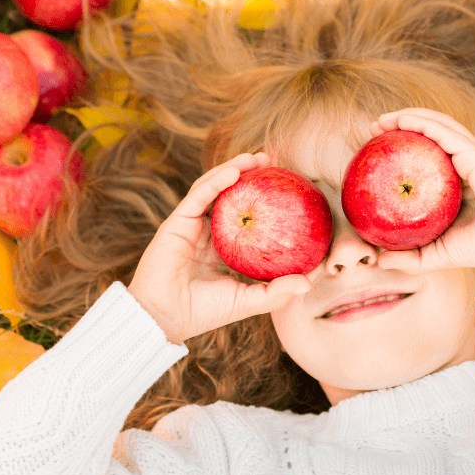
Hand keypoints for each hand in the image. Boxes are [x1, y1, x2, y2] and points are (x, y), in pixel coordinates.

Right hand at [127, 152, 311, 344]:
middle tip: (275, 163)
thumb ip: (277, 292)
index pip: (246, 217)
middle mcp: (207, 232)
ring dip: (235, 168)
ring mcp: (192, 225)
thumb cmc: (204, 312)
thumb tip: (309, 282)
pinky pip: (199, 195)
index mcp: (223, 248)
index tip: (287, 188)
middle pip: (231, 196)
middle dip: (251, 175)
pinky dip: (216, 180)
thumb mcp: (248, 300)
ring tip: (257, 157)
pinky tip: (235, 170)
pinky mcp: (177, 222)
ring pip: (214, 188)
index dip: (264, 200)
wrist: (164, 317)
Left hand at [370, 109, 474, 274]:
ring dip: (408, 117)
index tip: (375, 147)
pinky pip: (445, 132)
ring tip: (381, 121)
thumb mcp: (437, 253)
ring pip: (438, 125)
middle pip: (431, 132)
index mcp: (459, 178)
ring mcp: (474, 155)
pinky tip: (401, 121)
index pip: (429, 151)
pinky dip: (423, 123)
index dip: (404, 143)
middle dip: (400, 124)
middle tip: (372, 128)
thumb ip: (410, 257)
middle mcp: (466, 161)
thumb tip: (379, 261)